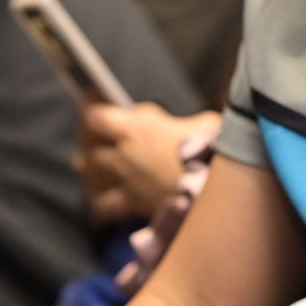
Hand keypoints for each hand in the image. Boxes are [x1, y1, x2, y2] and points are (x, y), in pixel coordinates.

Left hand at [77, 103, 218, 223]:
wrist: (218, 193)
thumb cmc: (215, 153)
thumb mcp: (205, 124)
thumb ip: (183, 122)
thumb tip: (182, 125)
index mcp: (137, 129)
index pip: (95, 116)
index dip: (90, 107)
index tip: (93, 100)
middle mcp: (124, 156)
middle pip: (88, 144)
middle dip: (90, 136)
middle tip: (97, 130)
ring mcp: (126, 182)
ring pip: (89, 171)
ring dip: (91, 164)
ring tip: (98, 160)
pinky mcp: (133, 205)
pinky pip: (103, 204)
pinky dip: (101, 199)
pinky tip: (107, 194)